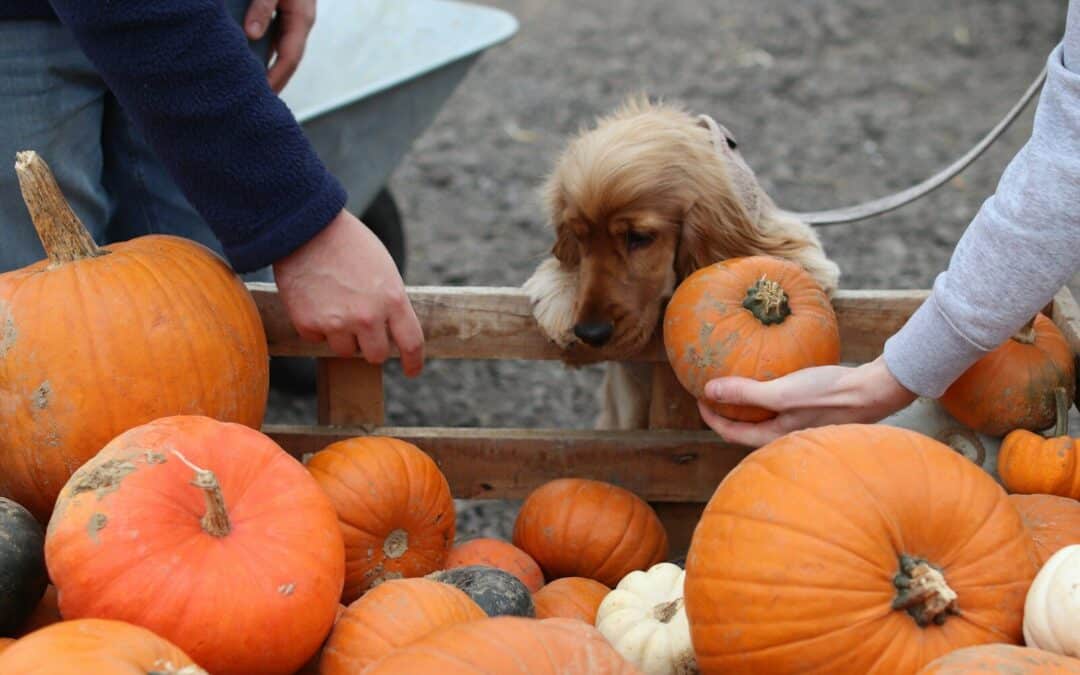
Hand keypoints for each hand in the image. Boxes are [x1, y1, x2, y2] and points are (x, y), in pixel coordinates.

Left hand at [244, 0, 315, 91]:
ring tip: (255, 87)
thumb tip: (252, 34)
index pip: (290, 57)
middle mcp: (300, 22)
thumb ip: (263, 7)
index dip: (276, 78)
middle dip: (276, 81)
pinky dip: (265, 52)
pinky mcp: (285, 13)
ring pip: (282, 50)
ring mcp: (294, 18)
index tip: (263, 95)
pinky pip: (276, 39)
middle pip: (289, 59)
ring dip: (271, 69)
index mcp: (301, 18)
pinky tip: (253, 60)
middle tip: (258, 101)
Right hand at [273, 209, 424, 376]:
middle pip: (376, 355)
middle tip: (363, 330)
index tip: (411, 371)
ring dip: (343, 336)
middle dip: (372, 346)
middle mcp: (367, 317)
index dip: (414, 362)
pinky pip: (317, 339)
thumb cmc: (349, 243)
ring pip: (345, 350)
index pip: (411, 344)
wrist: (306, 228)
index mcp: (393, 300)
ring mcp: (337, 323)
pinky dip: (317, 326)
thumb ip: (390, 301)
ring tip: (335, 305)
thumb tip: (391, 330)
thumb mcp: (384, 269)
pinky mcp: (308, 324)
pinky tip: (315, 300)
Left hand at [697, 356, 916, 446]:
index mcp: (774, 438)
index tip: (698, 397)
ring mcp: (801, 424)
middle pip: (747, 427)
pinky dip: (770, 392)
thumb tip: (709, 391)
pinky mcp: (813, 409)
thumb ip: (745, 394)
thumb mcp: (782, 394)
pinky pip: (782, 403)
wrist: (874, 390)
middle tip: (713, 389)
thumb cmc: (829, 395)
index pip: (731, 433)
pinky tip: (772, 373)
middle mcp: (786, 436)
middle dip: (728, 410)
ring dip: (749, 401)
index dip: (710, 417)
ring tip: (738, 379)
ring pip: (765, 415)